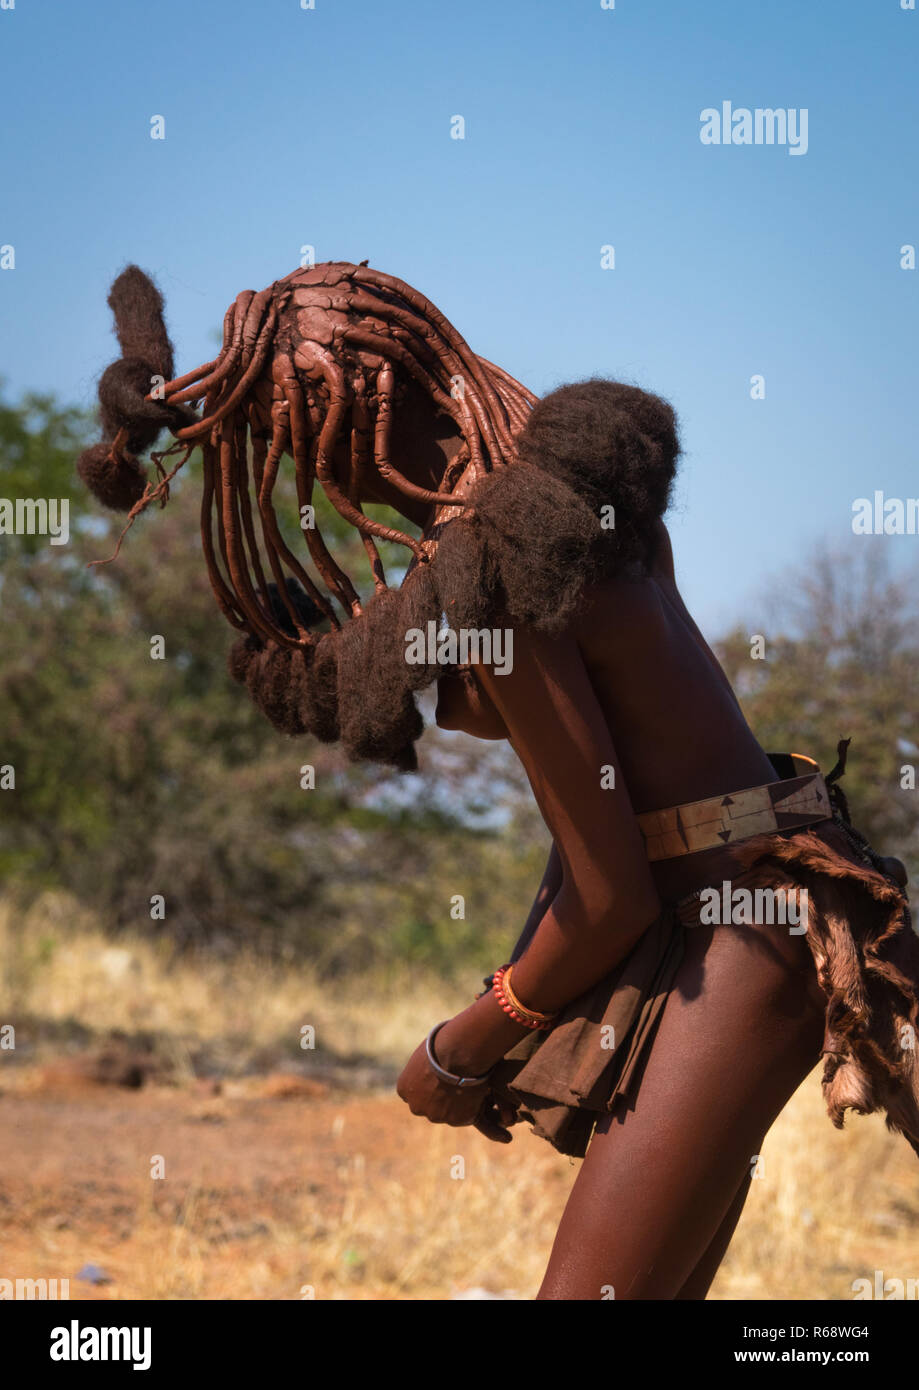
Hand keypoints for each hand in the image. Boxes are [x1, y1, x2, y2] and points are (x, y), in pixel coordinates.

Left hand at [395, 1035, 519, 1143]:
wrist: (459, 1052)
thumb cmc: (442, 1045)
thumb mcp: (423, 1055)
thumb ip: (423, 1071)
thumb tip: (431, 1070)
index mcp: (404, 1089)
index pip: (414, 1095)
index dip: (429, 1088)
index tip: (440, 1081)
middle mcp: (416, 1106)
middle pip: (429, 1107)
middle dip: (440, 1100)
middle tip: (456, 1085)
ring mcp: (436, 1115)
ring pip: (448, 1113)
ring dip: (457, 1104)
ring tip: (470, 1086)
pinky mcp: (456, 1120)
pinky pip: (466, 1116)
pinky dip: (472, 1107)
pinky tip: (477, 1091)